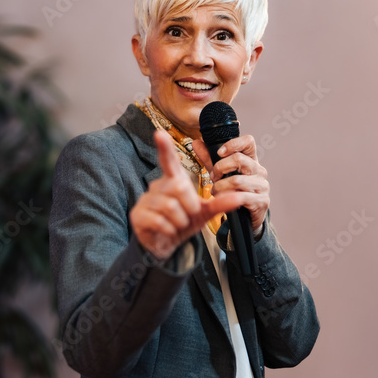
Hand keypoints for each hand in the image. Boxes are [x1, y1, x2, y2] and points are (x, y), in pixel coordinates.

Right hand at [130, 130, 243, 259]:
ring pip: (170, 206)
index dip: (165, 148)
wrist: (167, 244)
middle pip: (179, 186)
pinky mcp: (137, 215)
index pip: (169, 161)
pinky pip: (159, 220)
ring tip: (177, 224)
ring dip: (180, 220)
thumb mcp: (205, 212)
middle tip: (189, 214)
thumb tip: (240, 197)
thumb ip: (221, 203)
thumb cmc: (184, 222)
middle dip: (190, 205)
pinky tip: (168, 230)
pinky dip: (169, 229)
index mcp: (173, 181)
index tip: (160, 133)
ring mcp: (145, 200)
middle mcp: (157, 186)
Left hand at [190, 134, 269, 233]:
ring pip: (237, 180)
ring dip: (220, 186)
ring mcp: (262, 186)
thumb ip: (209, 159)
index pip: (248, 142)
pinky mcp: (262, 201)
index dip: (233, 144)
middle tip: (213, 177)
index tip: (219, 152)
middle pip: (239, 159)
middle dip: (220, 168)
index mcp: (251, 160)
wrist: (245, 217)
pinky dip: (227, 197)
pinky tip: (223, 199)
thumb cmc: (233, 190)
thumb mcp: (220, 173)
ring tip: (215, 191)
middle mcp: (259, 170)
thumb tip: (196, 142)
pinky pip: (241, 196)